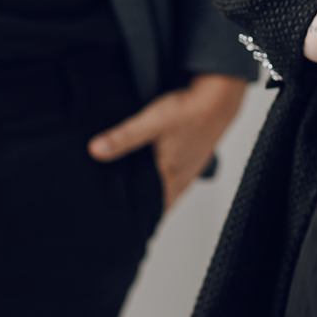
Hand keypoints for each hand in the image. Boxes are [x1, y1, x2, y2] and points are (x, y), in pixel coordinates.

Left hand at [88, 73, 247, 210]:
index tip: (117, 219)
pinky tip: (157, 168)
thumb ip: (123, 137)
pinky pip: (177, 177)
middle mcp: (182, 178)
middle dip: (142, 205)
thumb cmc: (191, 111)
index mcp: (170, 177)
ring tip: (135, 190)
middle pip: (159, 202)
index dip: (135, 215)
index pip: (151, 209)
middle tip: (121, 206)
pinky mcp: (194, 158)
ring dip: (154, 191)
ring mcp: (190, 170)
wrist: (220, 98)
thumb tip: (96, 151)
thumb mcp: (151, 121)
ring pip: (169, 190)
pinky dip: (165, 178)